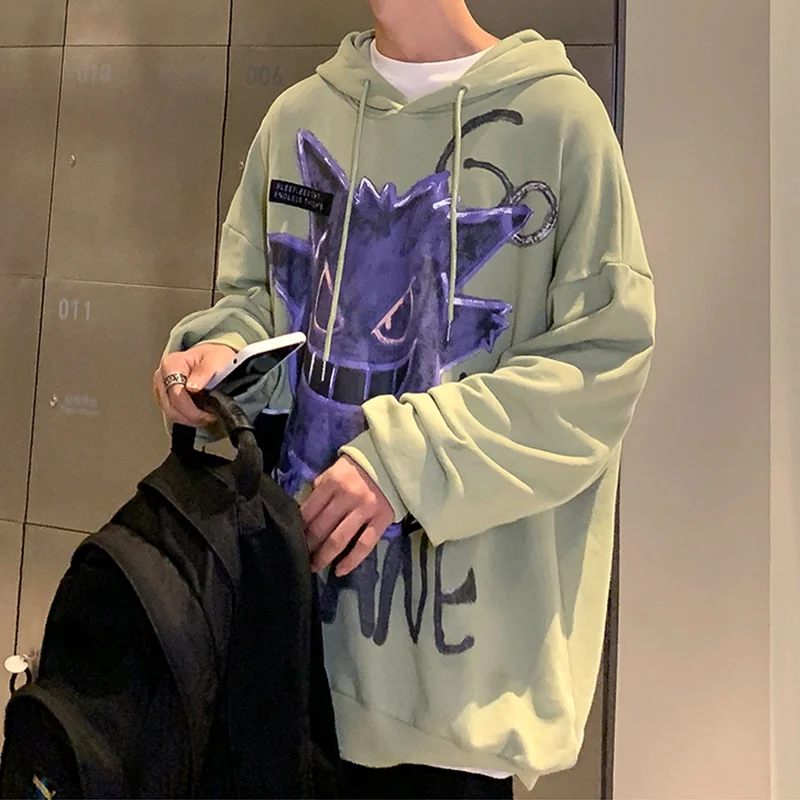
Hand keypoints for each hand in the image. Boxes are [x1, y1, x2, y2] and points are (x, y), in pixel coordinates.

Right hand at [153, 342, 235, 427]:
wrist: (214, 357)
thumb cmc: (214, 357)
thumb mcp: (216, 360)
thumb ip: (204, 372)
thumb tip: (191, 387)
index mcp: (172, 363)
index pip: (175, 394)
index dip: (191, 409)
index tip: (207, 414)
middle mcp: (162, 375)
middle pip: (170, 406)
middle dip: (191, 417)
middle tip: (209, 418)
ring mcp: (161, 387)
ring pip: (170, 413)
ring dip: (189, 420)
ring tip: (206, 418)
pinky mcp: (165, 397)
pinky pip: (173, 413)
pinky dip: (187, 418)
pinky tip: (199, 415)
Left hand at [300, 455, 393, 576]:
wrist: (394, 459)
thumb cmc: (361, 464)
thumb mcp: (336, 468)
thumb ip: (322, 486)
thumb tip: (306, 506)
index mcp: (332, 481)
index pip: (309, 510)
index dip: (298, 528)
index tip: (292, 539)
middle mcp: (347, 496)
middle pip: (321, 527)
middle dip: (308, 546)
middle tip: (300, 558)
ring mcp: (365, 509)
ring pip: (339, 539)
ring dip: (324, 557)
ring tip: (315, 567)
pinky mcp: (381, 520)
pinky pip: (364, 545)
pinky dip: (351, 560)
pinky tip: (340, 570)